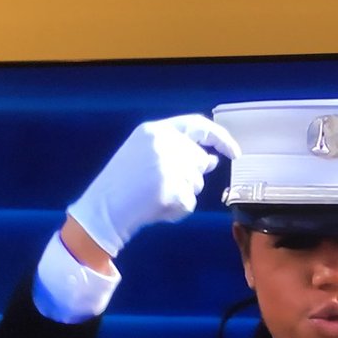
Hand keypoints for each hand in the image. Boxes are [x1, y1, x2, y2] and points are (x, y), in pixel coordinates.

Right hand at [65, 114, 240, 257]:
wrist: (102, 210)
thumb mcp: (146, 158)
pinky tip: (156, 209)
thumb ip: (179, 153)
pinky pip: (189, 203)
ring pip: (196, 183)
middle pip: (199, 160)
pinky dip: (177, 211)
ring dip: (182, 194)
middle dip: (190, 177)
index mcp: (154, 130)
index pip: (197, 126)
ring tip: (154, 198)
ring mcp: (168, 164)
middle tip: (162, 188)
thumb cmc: (121, 186)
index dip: (220, 138)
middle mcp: (163, 143)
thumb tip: (213, 159)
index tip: (234, 152)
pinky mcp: (171, 187)